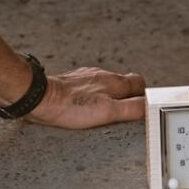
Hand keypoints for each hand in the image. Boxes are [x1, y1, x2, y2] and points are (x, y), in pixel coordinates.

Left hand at [26, 67, 144, 128]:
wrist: (38, 98)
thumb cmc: (70, 107)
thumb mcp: (108, 112)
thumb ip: (132, 108)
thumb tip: (149, 107)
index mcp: (115, 82)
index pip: (140, 83)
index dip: (143, 96)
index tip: (141, 109)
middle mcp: (102, 75)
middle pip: (124, 83)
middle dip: (127, 97)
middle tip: (123, 113)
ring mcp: (86, 77)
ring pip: (106, 85)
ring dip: (109, 96)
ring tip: (104, 112)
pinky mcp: (72, 81)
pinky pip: (88, 87)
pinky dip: (91, 96)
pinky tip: (85, 107)